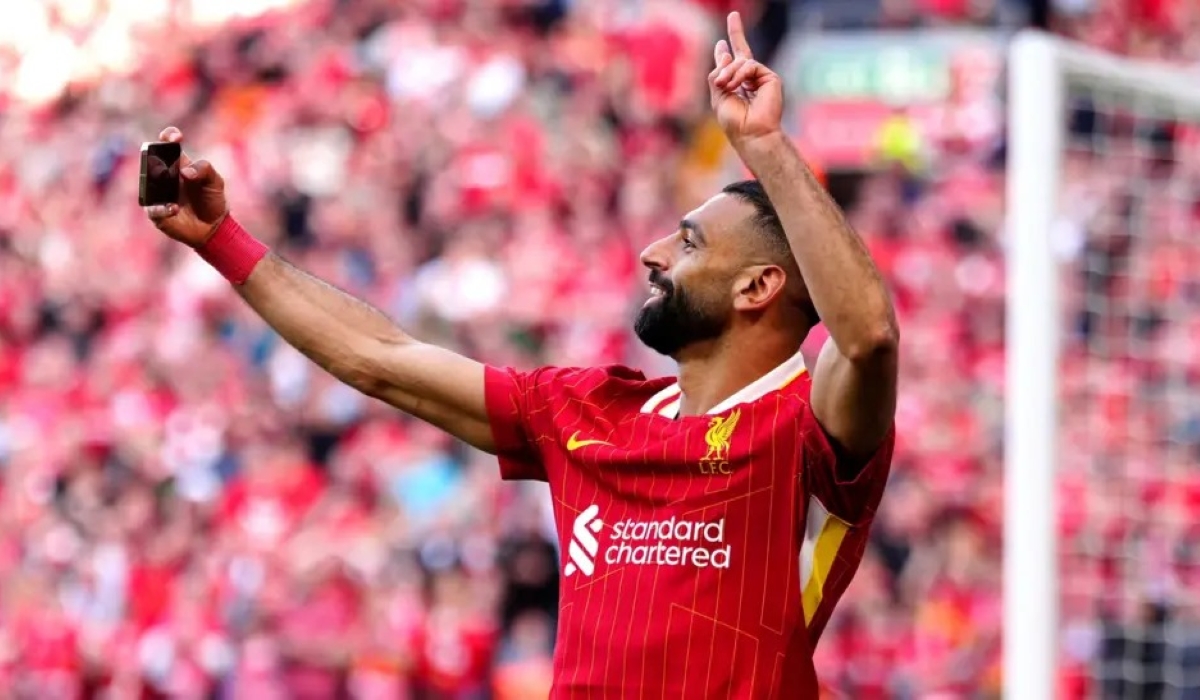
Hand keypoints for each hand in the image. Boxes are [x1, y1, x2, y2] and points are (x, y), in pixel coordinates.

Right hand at [144, 126, 228, 247]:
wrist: (213, 226)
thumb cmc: (211, 199)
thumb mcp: (215, 181)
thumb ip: (205, 170)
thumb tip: (185, 172)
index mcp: (177, 163)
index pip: (167, 143)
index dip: (168, 136)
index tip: (176, 138)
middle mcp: (162, 175)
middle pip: (151, 161)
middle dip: (156, 161)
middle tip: (168, 168)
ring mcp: (156, 193)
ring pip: (147, 184)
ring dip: (157, 185)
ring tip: (172, 192)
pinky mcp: (156, 212)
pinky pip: (153, 208)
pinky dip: (162, 208)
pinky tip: (174, 208)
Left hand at [708, 12, 783, 151]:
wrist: (751, 134)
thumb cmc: (734, 122)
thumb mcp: (718, 97)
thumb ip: (717, 74)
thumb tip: (724, 51)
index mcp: (736, 86)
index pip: (732, 64)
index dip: (727, 51)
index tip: (721, 43)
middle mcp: (750, 80)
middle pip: (743, 51)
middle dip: (737, 31)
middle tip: (734, 14)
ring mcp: (761, 78)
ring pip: (740, 61)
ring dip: (728, 72)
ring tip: (723, 85)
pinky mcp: (770, 78)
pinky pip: (749, 66)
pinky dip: (739, 74)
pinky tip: (734, 85)